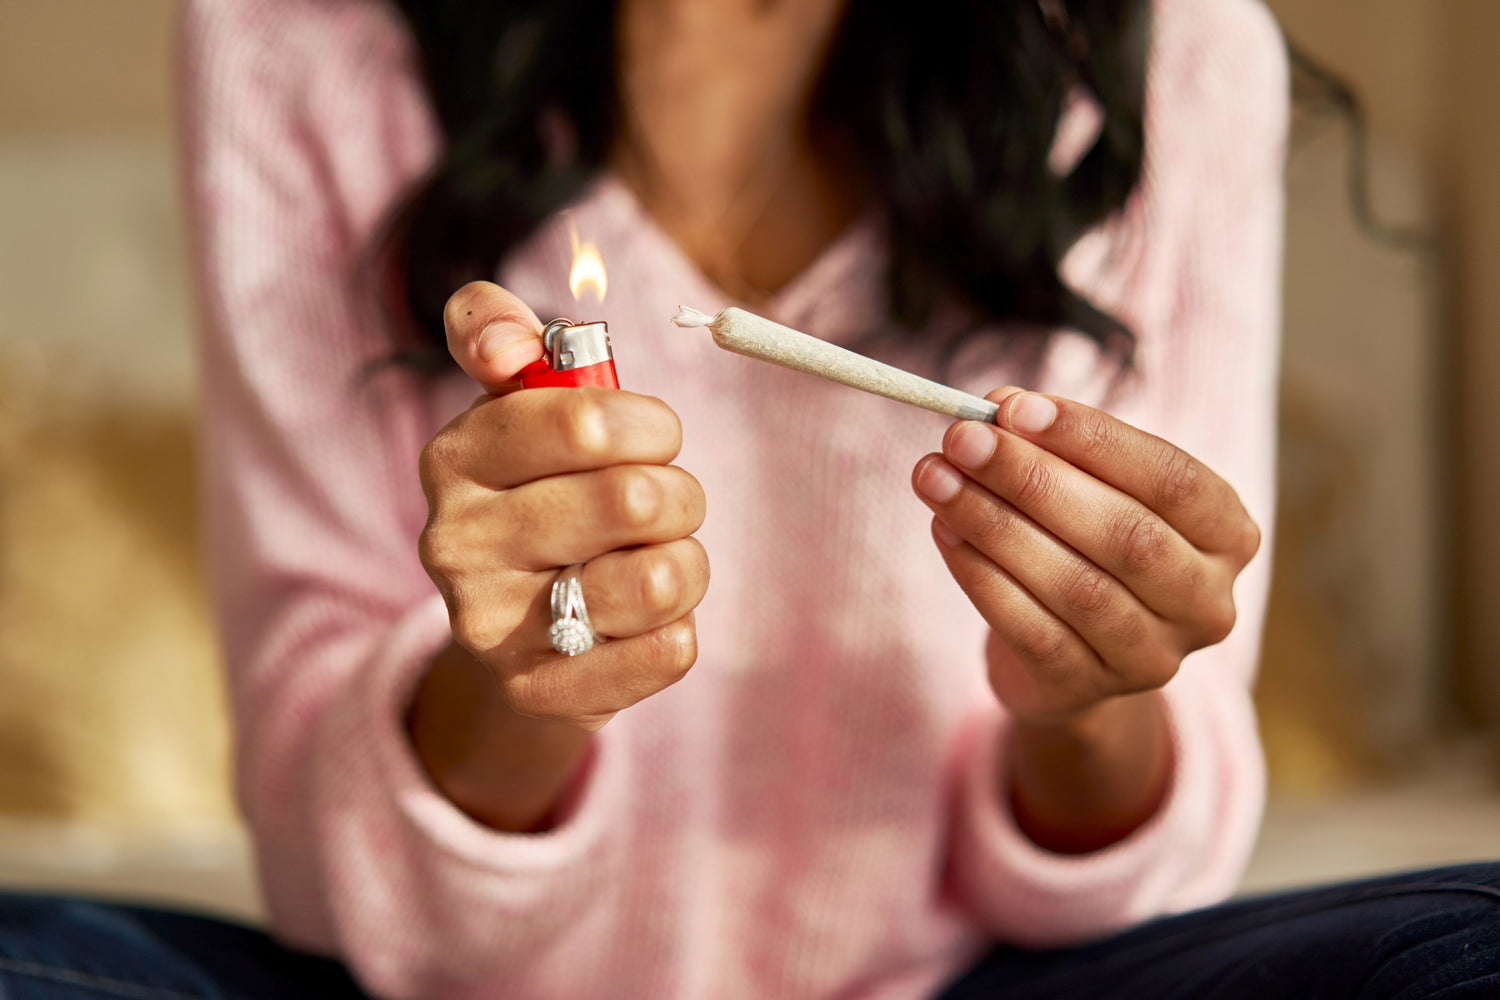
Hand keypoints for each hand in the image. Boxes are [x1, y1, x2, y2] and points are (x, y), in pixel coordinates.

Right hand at [418, 282, 709, 731]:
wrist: (517, 640)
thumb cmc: (540, 500)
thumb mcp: (513, 410)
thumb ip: (498, 337)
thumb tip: (507, 342)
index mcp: (455, 459)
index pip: (585, 421)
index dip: (649, 426)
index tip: (654, 438)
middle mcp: (457, 544)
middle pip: (633, 499)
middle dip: (676, 495)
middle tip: (660, 507)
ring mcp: (492, 626)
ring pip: (659, 578)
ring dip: (684, 564)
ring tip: (656, 564)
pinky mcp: (540, 692)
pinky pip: (668, 650)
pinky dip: (678, 629)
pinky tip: (646, 624)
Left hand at [912, 389, 1259, 725]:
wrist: (1073, 656)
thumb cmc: (1087, 545)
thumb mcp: (1091, 490)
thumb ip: (1056, 447)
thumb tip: (1000, 407)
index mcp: (1227, 535)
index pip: (1172, 478)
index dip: (1094, 438)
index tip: (1015, 408)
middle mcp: (1205, 602)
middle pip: (1124, 534)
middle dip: (1032, 479)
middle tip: (962, 439)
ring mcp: (1153, 657)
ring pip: (1075, 586)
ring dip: (995, 523)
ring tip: (936, 478)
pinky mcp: (1088, 689)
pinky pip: (1031, 630)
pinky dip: (981, 576)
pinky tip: (944, 532)